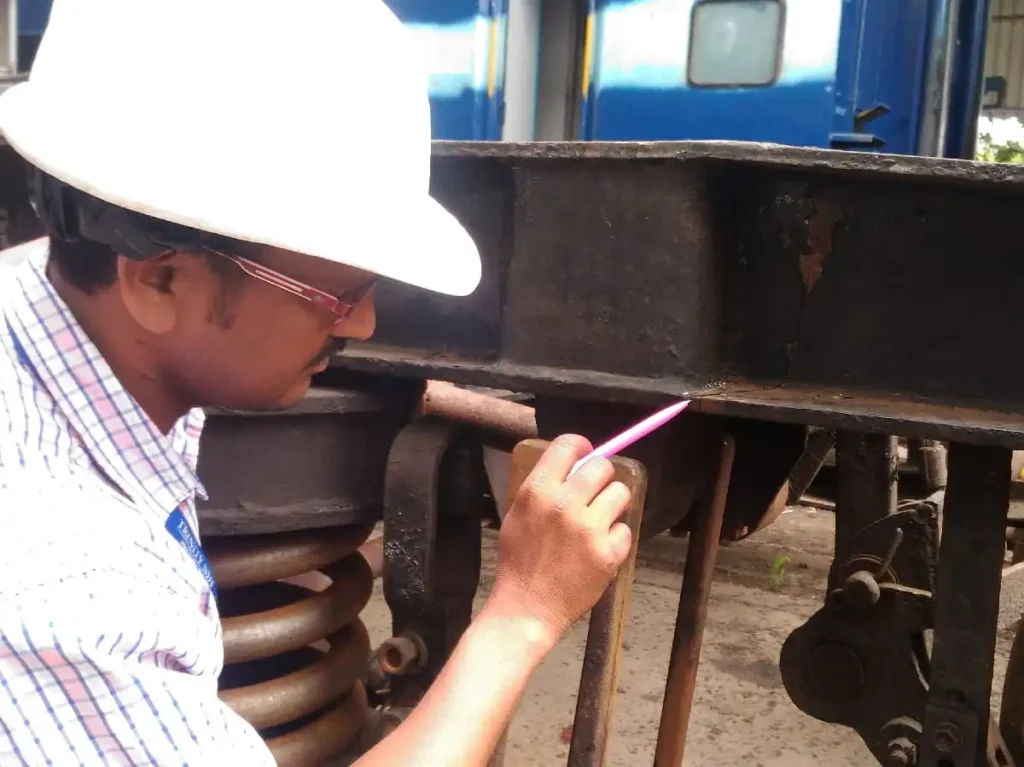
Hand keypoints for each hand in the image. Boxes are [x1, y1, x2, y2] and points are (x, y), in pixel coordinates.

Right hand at [486, 435, 633, 647]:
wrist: (526, 608)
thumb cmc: (520, 561)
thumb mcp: (518, 514)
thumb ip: (543, 487)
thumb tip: (574, 463)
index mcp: (536, 491)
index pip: (568, 445)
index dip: (582, 446)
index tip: (587, 452)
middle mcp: (563, 504)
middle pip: (602, 466)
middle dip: (601, 476)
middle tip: (594, 492)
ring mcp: (588, 529)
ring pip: (620, 493)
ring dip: (612, 505)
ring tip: (598, 521)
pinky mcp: (607, 553)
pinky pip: (625, 530)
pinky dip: (615, 540)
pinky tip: (597, 550)